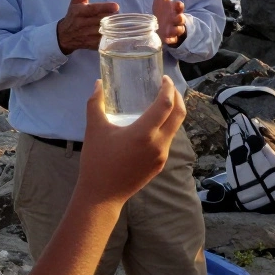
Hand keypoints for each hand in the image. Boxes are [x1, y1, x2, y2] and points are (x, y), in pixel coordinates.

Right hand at [56, 0, 119, 53]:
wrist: (64, 35)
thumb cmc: (73, 16)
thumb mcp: (76, 2)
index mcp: (79, 12)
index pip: (93, 9)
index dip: (105, 8)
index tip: (116, 6)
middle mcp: (81, 24)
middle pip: (100, 20)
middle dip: (111, 18)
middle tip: (120, 15)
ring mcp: (86, 35)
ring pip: (102, 32)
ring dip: (112, 28)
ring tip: (120, 24)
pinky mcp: (90, 44)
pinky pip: (102, 42)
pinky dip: (110, 39)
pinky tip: (117, 35)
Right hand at [77, 77, 185, 204]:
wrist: (101, 195)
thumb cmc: (97, 161)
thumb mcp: (94, 129)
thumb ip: (95, 103)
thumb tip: (98, 83)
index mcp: (144, 133)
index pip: (166, 104)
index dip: (168, 88)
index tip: (164, 78)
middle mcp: (158, 144)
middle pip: (179, 114)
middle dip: (177, 97)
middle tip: (168, 86)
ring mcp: (161, 156)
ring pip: (175, 128)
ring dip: (173, 112)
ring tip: (162, 101)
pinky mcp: (160, 164)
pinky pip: (168, 140)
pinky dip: (166, 126)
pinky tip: (155, 123)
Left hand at [152, 0, 186, 45]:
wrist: (161, 27)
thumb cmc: (162, 12)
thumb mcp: (161, 0)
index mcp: (174, 9)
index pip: (179, 6)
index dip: (179, 5)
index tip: (177, 4)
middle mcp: (175, 19)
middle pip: (181, 19)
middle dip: (180, 18)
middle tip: (178, 17)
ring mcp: (173, 29)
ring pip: (178, 30)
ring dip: (176, 29)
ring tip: (171, 30)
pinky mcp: (169, 38)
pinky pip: (172, 40)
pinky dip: (170, 40)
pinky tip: (167, 40)